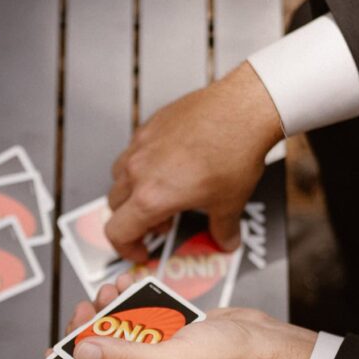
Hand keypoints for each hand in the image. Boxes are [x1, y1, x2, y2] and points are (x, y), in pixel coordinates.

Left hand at [62, 275, 316, 358]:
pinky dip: (133, 301)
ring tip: (112, 291)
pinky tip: (130, 286)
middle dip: (91, 329)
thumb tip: (84, 352)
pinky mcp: (169, 333)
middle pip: (102, 357)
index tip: (59, 346)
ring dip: (111, 309)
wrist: (265, 344)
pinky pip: (140, 316)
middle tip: (88, 309)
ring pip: (120, 331)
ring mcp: (157, 355)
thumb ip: (125, 358)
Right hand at [106, 62, 282, 260]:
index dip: (126, 248)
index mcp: (151, 198)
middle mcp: (138, 171)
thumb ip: (223, 228)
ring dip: (132, 192)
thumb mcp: (230, 202)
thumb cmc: (233, 152)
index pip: (117, 232)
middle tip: (161, 223)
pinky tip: (168, 164)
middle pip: (115, 205)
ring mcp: (141, 145)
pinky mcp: (150, 125)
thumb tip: (226, 240)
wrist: (242, 109)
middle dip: (134, 221)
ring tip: (161, 192)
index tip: (141, 250)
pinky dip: (142, 165)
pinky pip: (133, 150)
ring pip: (119, 176)